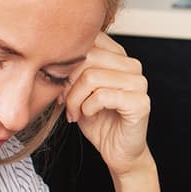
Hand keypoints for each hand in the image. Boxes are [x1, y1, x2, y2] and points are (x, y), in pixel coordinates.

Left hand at [64, 33, 151, 176]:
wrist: (117, 151)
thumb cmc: (98, 120)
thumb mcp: (78, 89)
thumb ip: (72, 69)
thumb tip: (49, 56)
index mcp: (119, 56)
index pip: (89, 40)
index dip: (66, 61)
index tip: (59, 82)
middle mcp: (132, 65)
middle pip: (88, 57)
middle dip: (68, 82)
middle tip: (64, 101)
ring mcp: (139, 83)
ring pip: (92, 77)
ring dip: (75, 99)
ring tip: (74, 112)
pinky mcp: (141, 103)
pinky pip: (102, 96)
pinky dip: (87, 108)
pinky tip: (87, 116)